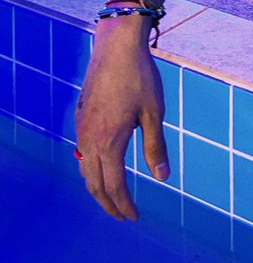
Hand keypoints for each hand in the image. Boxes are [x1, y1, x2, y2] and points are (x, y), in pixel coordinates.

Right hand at [75, 20, 168, 220]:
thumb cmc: (140, 77)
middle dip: (108, 204)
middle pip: (95, 184)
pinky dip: (91, 169)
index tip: (135, 217)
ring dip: (98, 188)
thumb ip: (156, 147)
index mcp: (109, 142)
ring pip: (85, 169)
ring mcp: (82, 128)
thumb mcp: (154, 113)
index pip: (114, 186)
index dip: (124, 205)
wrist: (116, 46)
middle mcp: (90, 139)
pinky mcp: (81, 117)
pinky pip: (82, 153)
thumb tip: (162, 178)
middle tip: (123, 216)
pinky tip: (102, 166)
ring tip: (113, 196)